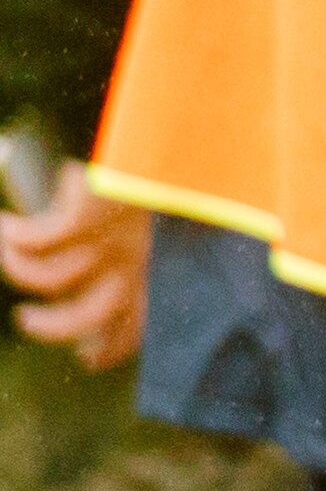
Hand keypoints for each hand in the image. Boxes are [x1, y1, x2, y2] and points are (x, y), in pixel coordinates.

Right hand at [0, 174, 148, 375]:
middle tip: (25, 318)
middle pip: (91, 318)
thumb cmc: (130, 183)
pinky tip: (6, 222)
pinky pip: (33, 240)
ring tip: (6, 243)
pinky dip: (11, 233)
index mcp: (147, 266)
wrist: (144, 132)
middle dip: (53, 328)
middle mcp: (132, 258)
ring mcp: (109, 237)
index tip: (86, 358)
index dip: (109, 349)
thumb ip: (107, 264)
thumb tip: (78, 298)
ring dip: (16, 266)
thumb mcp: (128, 230)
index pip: (137, 325)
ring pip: (49, 279)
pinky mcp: (85, 215)